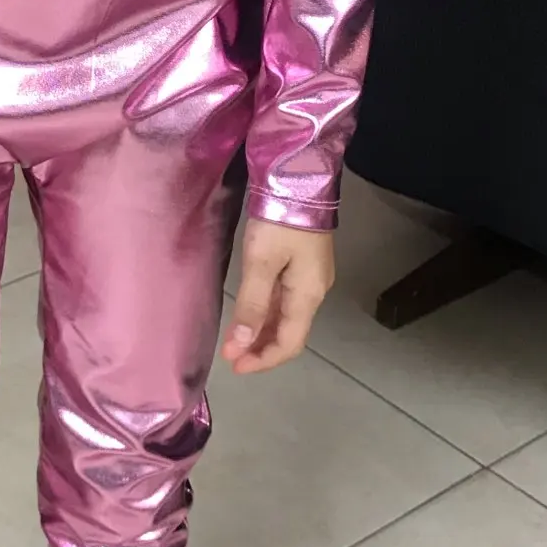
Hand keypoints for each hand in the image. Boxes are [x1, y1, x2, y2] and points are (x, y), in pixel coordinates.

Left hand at [221, 221, 334, 375]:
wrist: (298, 179)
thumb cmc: (279, 221)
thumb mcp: (260, 263)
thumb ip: (251, 305)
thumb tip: (241, 345)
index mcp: (308, 296)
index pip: (290, 343)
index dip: (263, 361)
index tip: (235, 367)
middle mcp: (314, 292)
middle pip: (290, 333)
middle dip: (262, 350)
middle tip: (232, 358)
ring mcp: (311, 278)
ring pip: (287, 318)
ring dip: (263, 334)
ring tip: (237, 343)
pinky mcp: (302, 265)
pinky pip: (285, 301)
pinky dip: (267, 314)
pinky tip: (250, 316)